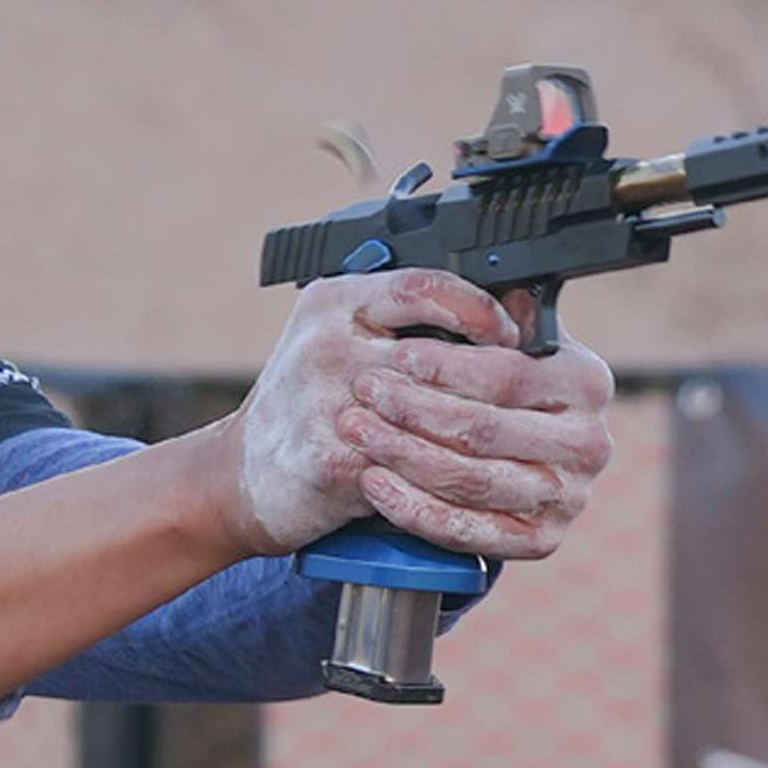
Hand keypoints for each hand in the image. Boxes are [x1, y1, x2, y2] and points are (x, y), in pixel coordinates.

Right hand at [223, 269, 524, 555]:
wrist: (239, 473)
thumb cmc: (305, 403)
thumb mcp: (344, 338)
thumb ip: (410, 320)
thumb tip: (516, 306)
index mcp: (332, 303)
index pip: (421, 286)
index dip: (476, 309)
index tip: (508, 332)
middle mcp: (325, 344)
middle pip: (438, 357)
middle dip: (493, 385)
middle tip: (528, 400)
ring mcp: (325, 402)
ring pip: (434, 417)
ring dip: (479, 438)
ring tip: (511, 444)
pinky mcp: (331, 459)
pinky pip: (413, 467)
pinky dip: (448, 478)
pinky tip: (475, 480)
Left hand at [342, 288, 614, 559]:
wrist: (490, 453)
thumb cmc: (486, 383)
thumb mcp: (497, 337)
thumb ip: (489, 312)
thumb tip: (477, 283)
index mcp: (585, 379)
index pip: (505, 373)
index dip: (443, 365)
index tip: (395, 354)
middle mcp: (588, 441)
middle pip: (483, 429)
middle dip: (412, 409)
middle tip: (362, 391)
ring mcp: (567, 496)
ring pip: (471, 480)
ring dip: (403, 455)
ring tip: (357, 429)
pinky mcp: (542, 539)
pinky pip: (470, 530)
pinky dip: (415, 508)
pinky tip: (375, 482)